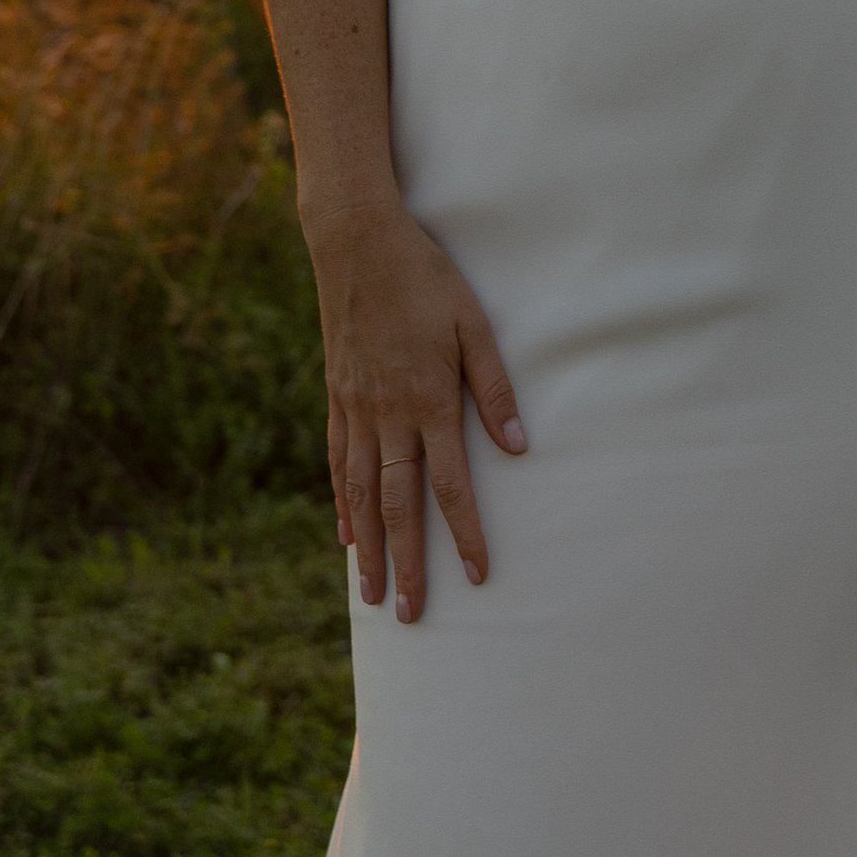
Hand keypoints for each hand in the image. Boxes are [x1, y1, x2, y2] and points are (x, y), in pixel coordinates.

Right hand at [306, 200, 526, 620]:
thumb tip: (519, 449)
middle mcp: (387, 416)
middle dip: (406, 563)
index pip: (450, 486)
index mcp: (428, 401)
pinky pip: (339, 461)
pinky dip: (341, 502)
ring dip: (368, 547)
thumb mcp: (473, 324)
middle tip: (408, 613)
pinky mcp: (337, 396)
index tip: (478, 575)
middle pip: (397, 504)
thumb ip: (494, 389)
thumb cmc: (426, 279)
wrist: (357, 243)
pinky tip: (345, 532)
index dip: (465, 534)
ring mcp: (356, 409)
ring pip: (360, 493)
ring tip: (369, 593)